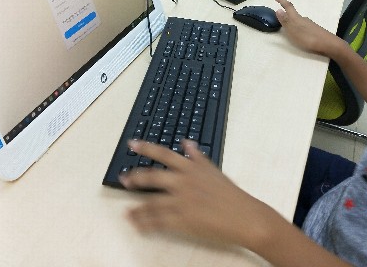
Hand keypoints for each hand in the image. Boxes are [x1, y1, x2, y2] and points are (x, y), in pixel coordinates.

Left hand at [119, 139, 278, 248]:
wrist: (244, 216)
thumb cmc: (231, 194)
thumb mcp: (214, 170)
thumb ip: (197, 157)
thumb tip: (187, 143)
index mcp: (191, 168)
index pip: (164, 153)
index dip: (146, 147)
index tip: (132, 144)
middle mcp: (184, 182)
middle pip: (152, 176)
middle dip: (135, 177)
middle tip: (123, 179)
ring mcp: (182, 201)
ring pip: (151, 202)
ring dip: (137, 207)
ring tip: (127, 211)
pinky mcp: (182, 220)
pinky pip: (158, 221)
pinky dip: (145, 223)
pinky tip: (138, 224)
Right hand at [274, 0, 343, 57]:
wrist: (328, 44)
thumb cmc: (308, 38)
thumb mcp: (293, 30)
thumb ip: (286, 21)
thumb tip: (278, 10)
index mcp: (297, 18)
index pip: (288, 7)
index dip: (282, 1)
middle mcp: (304, 19)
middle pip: (293, 14)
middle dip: (286, 15)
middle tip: (280, 18)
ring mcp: (310, 25)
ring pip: (299, 21)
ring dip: (292, 22)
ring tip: (288, 29)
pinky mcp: (314, 31)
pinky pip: (303, 26)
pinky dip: (298, 28)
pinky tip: (299, 35)